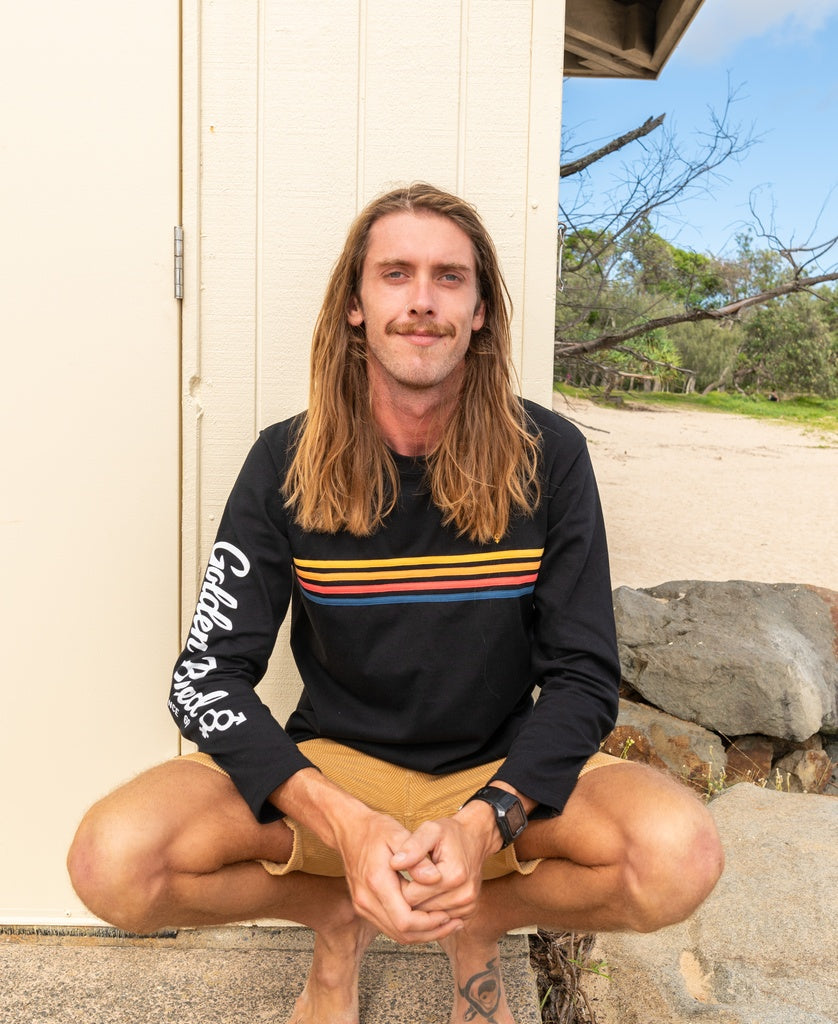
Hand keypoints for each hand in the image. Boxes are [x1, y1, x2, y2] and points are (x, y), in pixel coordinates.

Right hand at [334, 808, 463, 943]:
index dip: (429, 923)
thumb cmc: (375, 830)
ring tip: (446, 924)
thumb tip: (436, 878)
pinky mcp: (364, 907)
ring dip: (422, 933)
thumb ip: (418, 858)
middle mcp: (366, 900)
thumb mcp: (399, 835)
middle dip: (430, 932)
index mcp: (376, 882)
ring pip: (396, 934)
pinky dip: (410, 927)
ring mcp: (363, 905)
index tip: (448, 914)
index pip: (405, 920)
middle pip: (401, 933)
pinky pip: (390, 926)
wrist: (350, 830)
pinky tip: (427, 919)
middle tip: (453, 923)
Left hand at [390, 801, 500, 919]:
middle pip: (419, 910)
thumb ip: (412, 846)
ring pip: (428, 919)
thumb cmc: (450, 834)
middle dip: (407, 897)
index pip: (411, 895)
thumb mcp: (430, 830)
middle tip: (405, 878)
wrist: (475, 839)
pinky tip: (429, 893)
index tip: (398, 871)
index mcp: (453, 875)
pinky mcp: (468, 913)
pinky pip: (440, 921)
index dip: (398, 885)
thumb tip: (395, 863)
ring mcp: (468, 906)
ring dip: (419, 905)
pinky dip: (431, 910)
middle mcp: (464, 895)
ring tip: (417, 884)